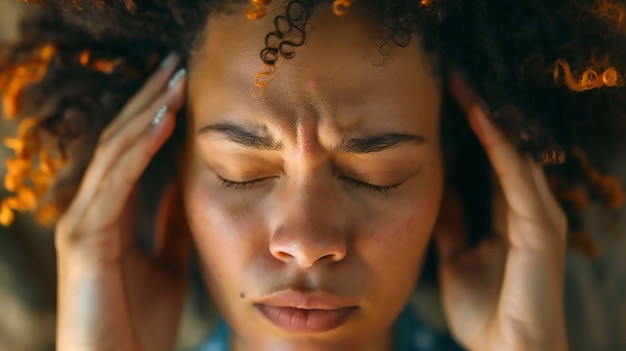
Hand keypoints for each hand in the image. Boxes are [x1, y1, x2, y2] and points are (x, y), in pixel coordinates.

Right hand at [55, 54, 191, 350]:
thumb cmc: (142, 322)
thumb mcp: (168, 260)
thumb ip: (170, 223)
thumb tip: (185, 185)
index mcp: (112, 214)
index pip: (131, 151)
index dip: (154, 116)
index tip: (182, 87)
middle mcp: (92, 210)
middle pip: (120, 141)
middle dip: (147, 100)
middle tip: (175, 65)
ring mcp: (84, 221)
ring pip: (113, 152)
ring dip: (144, 113)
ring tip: (172, 81)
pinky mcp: (83, 238)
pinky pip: (114, 182)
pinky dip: (138, 149)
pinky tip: (161, 121)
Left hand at [435, 71, 568, 350]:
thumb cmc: (485, 311)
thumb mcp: (455, 257)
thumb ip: (452, 223)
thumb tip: (435, 191)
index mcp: (506, 216)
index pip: (488, 161)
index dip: (469, 131)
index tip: (444, 101)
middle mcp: (526, 210)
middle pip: (502, 150)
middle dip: (480, 114)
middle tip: (453, 79)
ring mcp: (537, 216)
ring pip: (513, 154)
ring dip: (489, 119)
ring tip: (465, 86)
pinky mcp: (539, 227)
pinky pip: (516, 176)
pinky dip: (499, 145)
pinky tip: (481, 119)